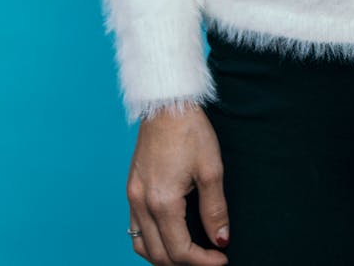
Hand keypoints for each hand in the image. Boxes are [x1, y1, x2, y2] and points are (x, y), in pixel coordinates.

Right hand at [126, 103, 229, 264]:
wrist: (167, 104)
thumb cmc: (190, 131)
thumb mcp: (211, 169)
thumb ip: (215, 209)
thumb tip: (221, 239)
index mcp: (163, 201)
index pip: (180, 251)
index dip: (203, 262)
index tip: (222, 259)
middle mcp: (142, 204)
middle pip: (159, 255)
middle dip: (185, 264)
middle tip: (209, 259)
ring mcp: (132, 197)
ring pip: (141, 247)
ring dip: (164, 257)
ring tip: (189, 255)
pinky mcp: (131, 189)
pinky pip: (135, 229)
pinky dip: (150, 242)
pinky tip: (168, 236)